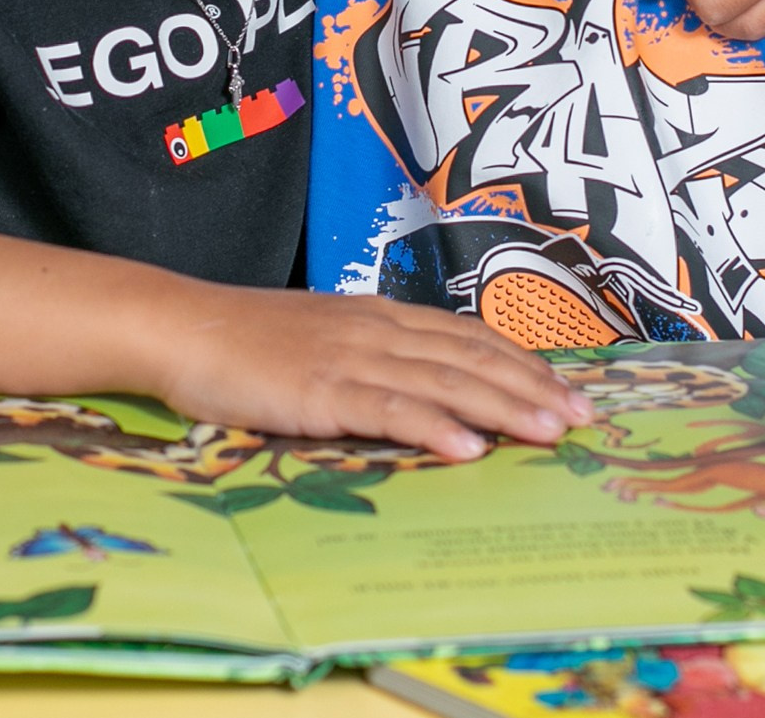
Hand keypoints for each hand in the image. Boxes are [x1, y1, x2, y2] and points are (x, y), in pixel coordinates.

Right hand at [149, 288, 594, 462]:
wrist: (180, 327)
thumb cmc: (245, 341)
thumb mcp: (322, 338)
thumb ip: (372, 356)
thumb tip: (424, 388)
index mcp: (378, 316)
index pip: (468, 336)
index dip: (523, 362)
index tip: (569, 389)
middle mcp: (376, 330)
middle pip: (471, 357)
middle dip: (533, 387)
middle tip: (584, 417)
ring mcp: (349, 358)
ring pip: (444, 381)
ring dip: (504, 407)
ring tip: (550, 433)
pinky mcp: (320, 391)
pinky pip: (388, 408)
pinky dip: (434, 427)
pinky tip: (468, 448)